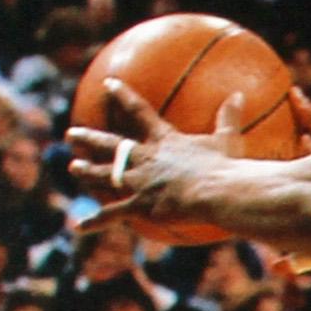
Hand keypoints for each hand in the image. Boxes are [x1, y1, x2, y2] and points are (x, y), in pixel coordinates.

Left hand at [61, 75, 237, 229]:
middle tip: (71, 134)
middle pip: (112, 146)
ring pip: (106, 175)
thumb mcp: (227, 140)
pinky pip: (113, 214)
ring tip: (73, 167)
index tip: (108, 83)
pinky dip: (95, 221)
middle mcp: (146, 159)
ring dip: (88, 171)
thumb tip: (239, 94)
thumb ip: (229, 117)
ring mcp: (139, 183)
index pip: (140, 111)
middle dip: (90, 139)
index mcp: (165, 141)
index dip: (123, 95)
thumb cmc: (223, 167)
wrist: (214, 193)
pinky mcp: (139, 206)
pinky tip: (78, 227)